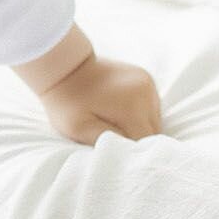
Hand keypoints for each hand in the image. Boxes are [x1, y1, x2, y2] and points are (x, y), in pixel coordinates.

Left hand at [39, 49, 165, 144]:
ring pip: (154, 118)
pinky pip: (150, 105)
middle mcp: (146, 92)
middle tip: (114, 139)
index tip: (115, 150)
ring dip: (140, 126)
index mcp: (133, 107)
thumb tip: (132, 151)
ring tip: (115, 123)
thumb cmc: (67, 102)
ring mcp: (147, 82)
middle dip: (137, 139)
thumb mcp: (79, 129)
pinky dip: (140, 113)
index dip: (133, 151)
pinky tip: (120, 112)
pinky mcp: (145, 78)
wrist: (64, 67)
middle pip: (154, 130)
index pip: (146, 141)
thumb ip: (109, 142)